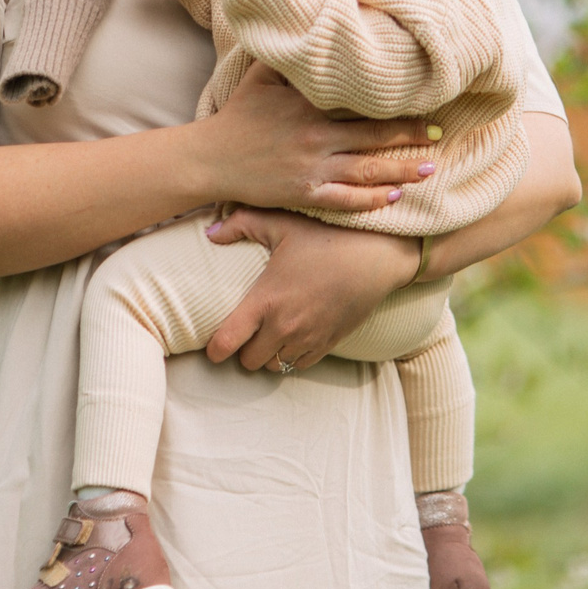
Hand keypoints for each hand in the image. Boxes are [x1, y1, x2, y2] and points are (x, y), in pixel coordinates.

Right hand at [196, 61, 438, 214]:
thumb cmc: (237, 115)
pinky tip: (394, 196)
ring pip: (367, 169)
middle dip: (410, 136)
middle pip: (374, 136)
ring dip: (402, 170)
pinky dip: (372, 199)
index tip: (425, 103)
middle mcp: (316, 135)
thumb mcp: (261, 75)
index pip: (363, 103)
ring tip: (429, 169)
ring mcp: (312, 166)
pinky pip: (346, 199)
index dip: (396, 104)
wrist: (210, 158)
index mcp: (310, 105)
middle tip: (439, 135)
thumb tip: (310, 27)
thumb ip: (291, 58)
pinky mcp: (304, 192)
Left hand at [202, 212, 417, 371]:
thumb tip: (211, 232)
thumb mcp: (281, 223)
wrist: (376, 255)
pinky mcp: (329, 344)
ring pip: (274, 365)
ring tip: (267, 333)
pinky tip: (291, 336)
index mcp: (265, 300)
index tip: (212, 346)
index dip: (214, 349)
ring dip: (268, 353)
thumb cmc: (326, 236)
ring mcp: (308, 339)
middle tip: (243, 333)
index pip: (227, 342)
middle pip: (249, 362)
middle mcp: (284, 326)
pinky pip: (300, 365)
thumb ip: (240, 224)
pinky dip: (291, 356)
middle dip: (242, 350)